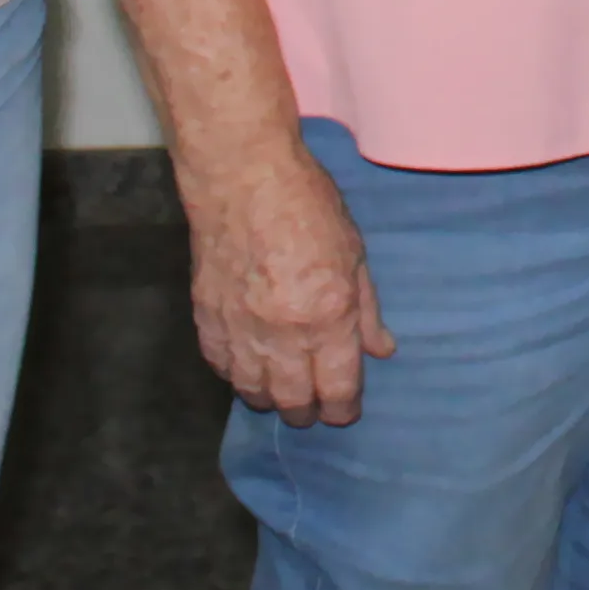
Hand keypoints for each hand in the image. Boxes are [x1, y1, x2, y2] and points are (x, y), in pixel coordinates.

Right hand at [184, 137, 393, 425]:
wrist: (242, 178)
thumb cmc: (308, 205)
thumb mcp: (354, 253)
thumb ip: (367, 309)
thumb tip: (381, 350)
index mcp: (329, 317)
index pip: (337, 389)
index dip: (342, 409)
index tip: (344, 411)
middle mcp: (284, 334)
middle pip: (294, 401)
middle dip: (308, 412)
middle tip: (314, 408)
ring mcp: (241, 330)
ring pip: (253, 392)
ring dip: (271, 398)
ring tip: (281, 392)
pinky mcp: (206, 320)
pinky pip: (221, 368)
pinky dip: (236, 375)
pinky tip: (247, 369)